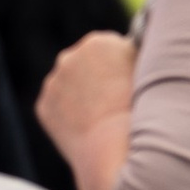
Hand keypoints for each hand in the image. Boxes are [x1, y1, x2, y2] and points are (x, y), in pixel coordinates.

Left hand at [36, 28, 136, 166]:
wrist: (113, 147)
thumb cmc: (140, 109)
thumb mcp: (146, 71)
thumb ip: (134, 55)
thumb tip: (132, 48)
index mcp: (98, 43)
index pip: (108, 48)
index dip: (118, 66)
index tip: (125, 81)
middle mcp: (69, 57)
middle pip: (84, 64)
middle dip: (95, 76)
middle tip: (112, 99)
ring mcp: (53, 82)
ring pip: (69, 85)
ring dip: (80, 94)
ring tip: (100, 115)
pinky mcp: (43, 106)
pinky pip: (56, 106)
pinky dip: (67, 114)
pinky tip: (85, 126)